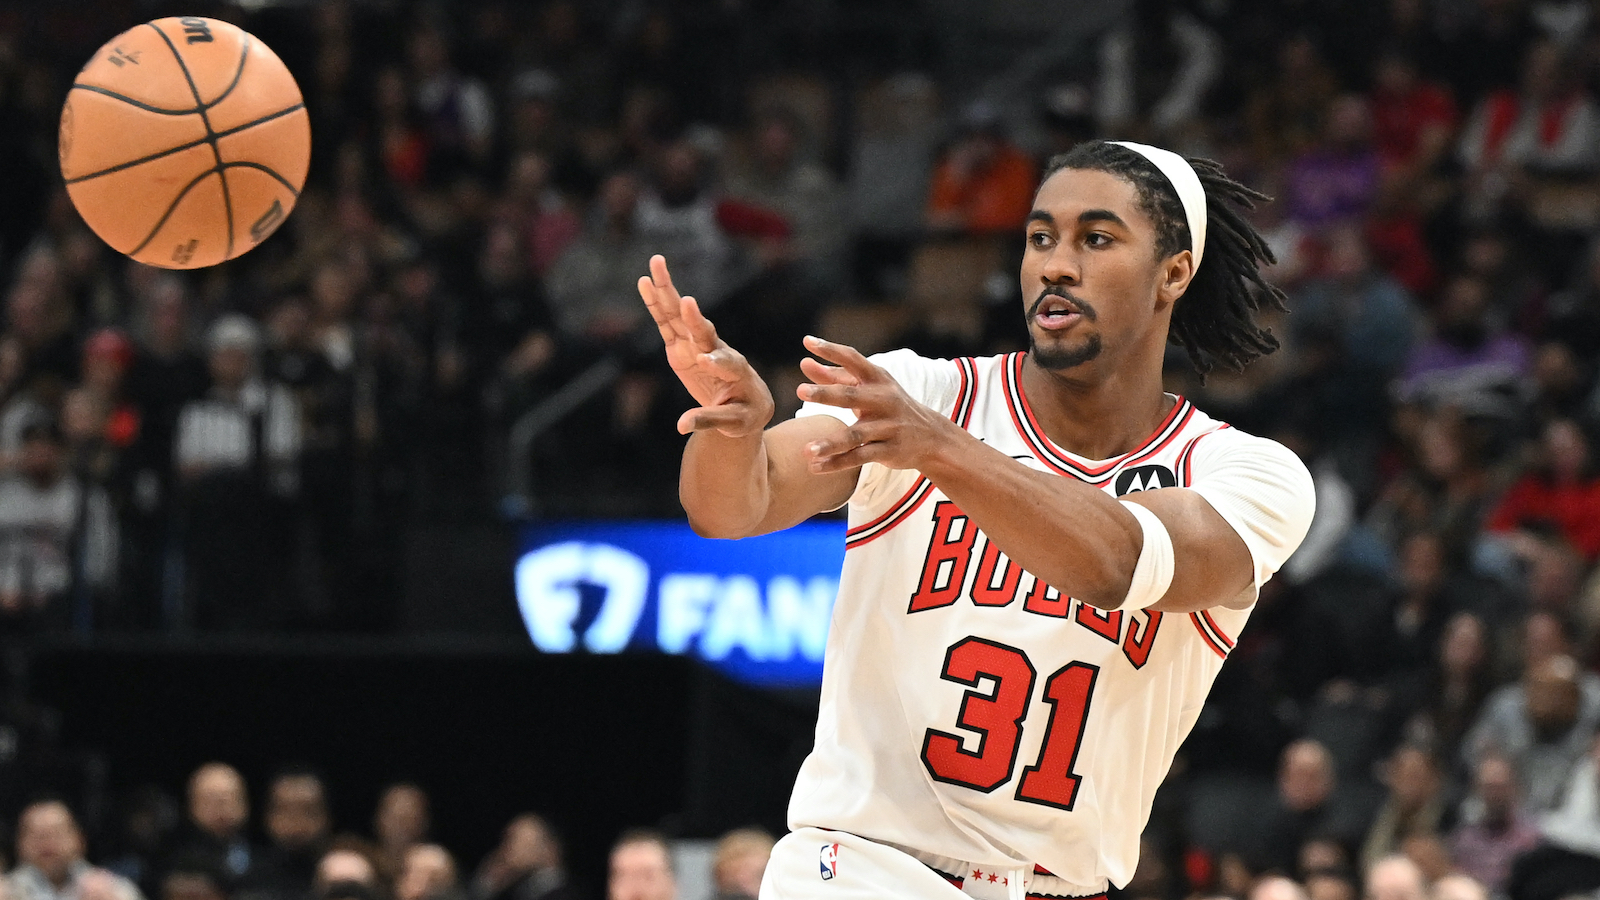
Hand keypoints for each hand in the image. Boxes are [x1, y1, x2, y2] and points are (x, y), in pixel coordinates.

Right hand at [638, 254, 773, 436]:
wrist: (746, 402)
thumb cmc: (744, 413)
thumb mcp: (733, 422)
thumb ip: (709, 420)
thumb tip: (682, 426)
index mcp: (735, 370)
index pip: (725, 362)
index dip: (716, 360)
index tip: (706, 360)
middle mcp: (716, 350)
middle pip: (702, 329)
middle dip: (693, 316)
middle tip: (687, 300)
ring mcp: (697, 344)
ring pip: (681, 317)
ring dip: (669, 292)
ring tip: (657, 265)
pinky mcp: (681, 346)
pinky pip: (667, 322)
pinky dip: (656, 303)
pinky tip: (645, 282)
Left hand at [797, 335, 954, 472]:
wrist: (932, 436)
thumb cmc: (889, 406)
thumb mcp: (869, 388)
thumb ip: (835, 376)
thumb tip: (804, 363)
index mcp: (878, 379)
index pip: (853, 359)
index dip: (832, 350)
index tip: (809, 342)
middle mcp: (884, 400)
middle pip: (852, 395)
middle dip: (826, 393)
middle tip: (800, 391)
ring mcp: (888, 426)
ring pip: (855, 435)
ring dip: (830, 443)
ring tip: (806, 450)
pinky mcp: (889, 450)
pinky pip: (859, 457)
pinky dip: (837, 463)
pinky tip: (814, 467)